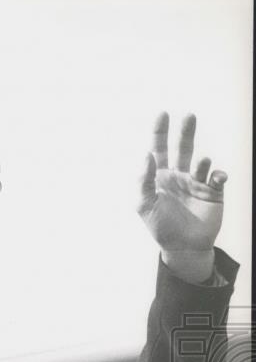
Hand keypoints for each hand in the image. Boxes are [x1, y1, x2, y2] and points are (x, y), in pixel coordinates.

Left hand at [137, 113, 225, 282]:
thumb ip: (142, 181)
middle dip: (185, 132)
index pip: (158, 150)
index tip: (162, 114)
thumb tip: (147, 156)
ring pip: (200, 162)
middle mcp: (179, 176)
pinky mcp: (213, 192)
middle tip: (189, 115)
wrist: (182, 247)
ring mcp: (196, 183)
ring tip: (201, 161)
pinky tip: (216, 178)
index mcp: (160, 177)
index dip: (159, 132)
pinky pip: (217, 177)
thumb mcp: (144, 205)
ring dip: (201, 160)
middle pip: (182, 148)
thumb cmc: (160, 226)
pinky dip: (217, 173)